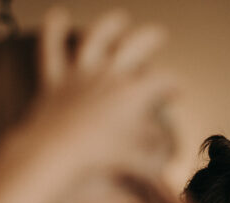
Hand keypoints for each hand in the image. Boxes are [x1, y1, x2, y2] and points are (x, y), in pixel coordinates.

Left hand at [15, 8, 176, 182]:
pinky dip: (53, 30)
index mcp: (132, 94)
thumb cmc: (97, 160)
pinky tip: (57, 15)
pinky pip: (51, 48)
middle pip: (136, 45)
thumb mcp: (135, 161)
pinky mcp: (55, 79)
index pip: (162, 80)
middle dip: (151, 38)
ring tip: (119, 18)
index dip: (174, 84)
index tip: (178, 91)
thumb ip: (153, 157)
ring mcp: (81, 74)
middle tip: (160, 34)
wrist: (56, 155)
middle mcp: (109, 76)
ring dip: (110, 25)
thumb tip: (164, 156)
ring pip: (96, 38)